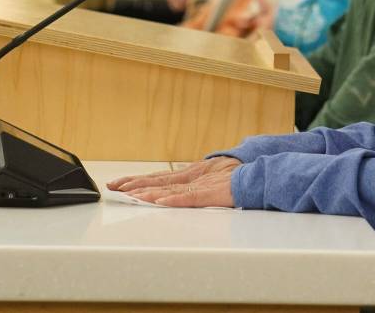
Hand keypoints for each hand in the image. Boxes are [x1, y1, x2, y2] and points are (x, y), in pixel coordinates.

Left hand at [107, 156, 240, 207]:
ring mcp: (202, 184)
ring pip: (170, 188)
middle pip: (159, 180)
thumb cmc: (238, 179)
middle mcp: (193, 176)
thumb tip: (176, 192)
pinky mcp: (212, 193)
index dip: (139, 179)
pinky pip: (190, 198)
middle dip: (134, 183)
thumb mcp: (212, 179)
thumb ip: (195, 185)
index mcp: (192, 173)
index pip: (160, 176)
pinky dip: (173, 200)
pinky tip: (159, 201)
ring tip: (129, 194)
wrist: (260, 176)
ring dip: (148, 191)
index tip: (120, 182)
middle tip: (113, 186)